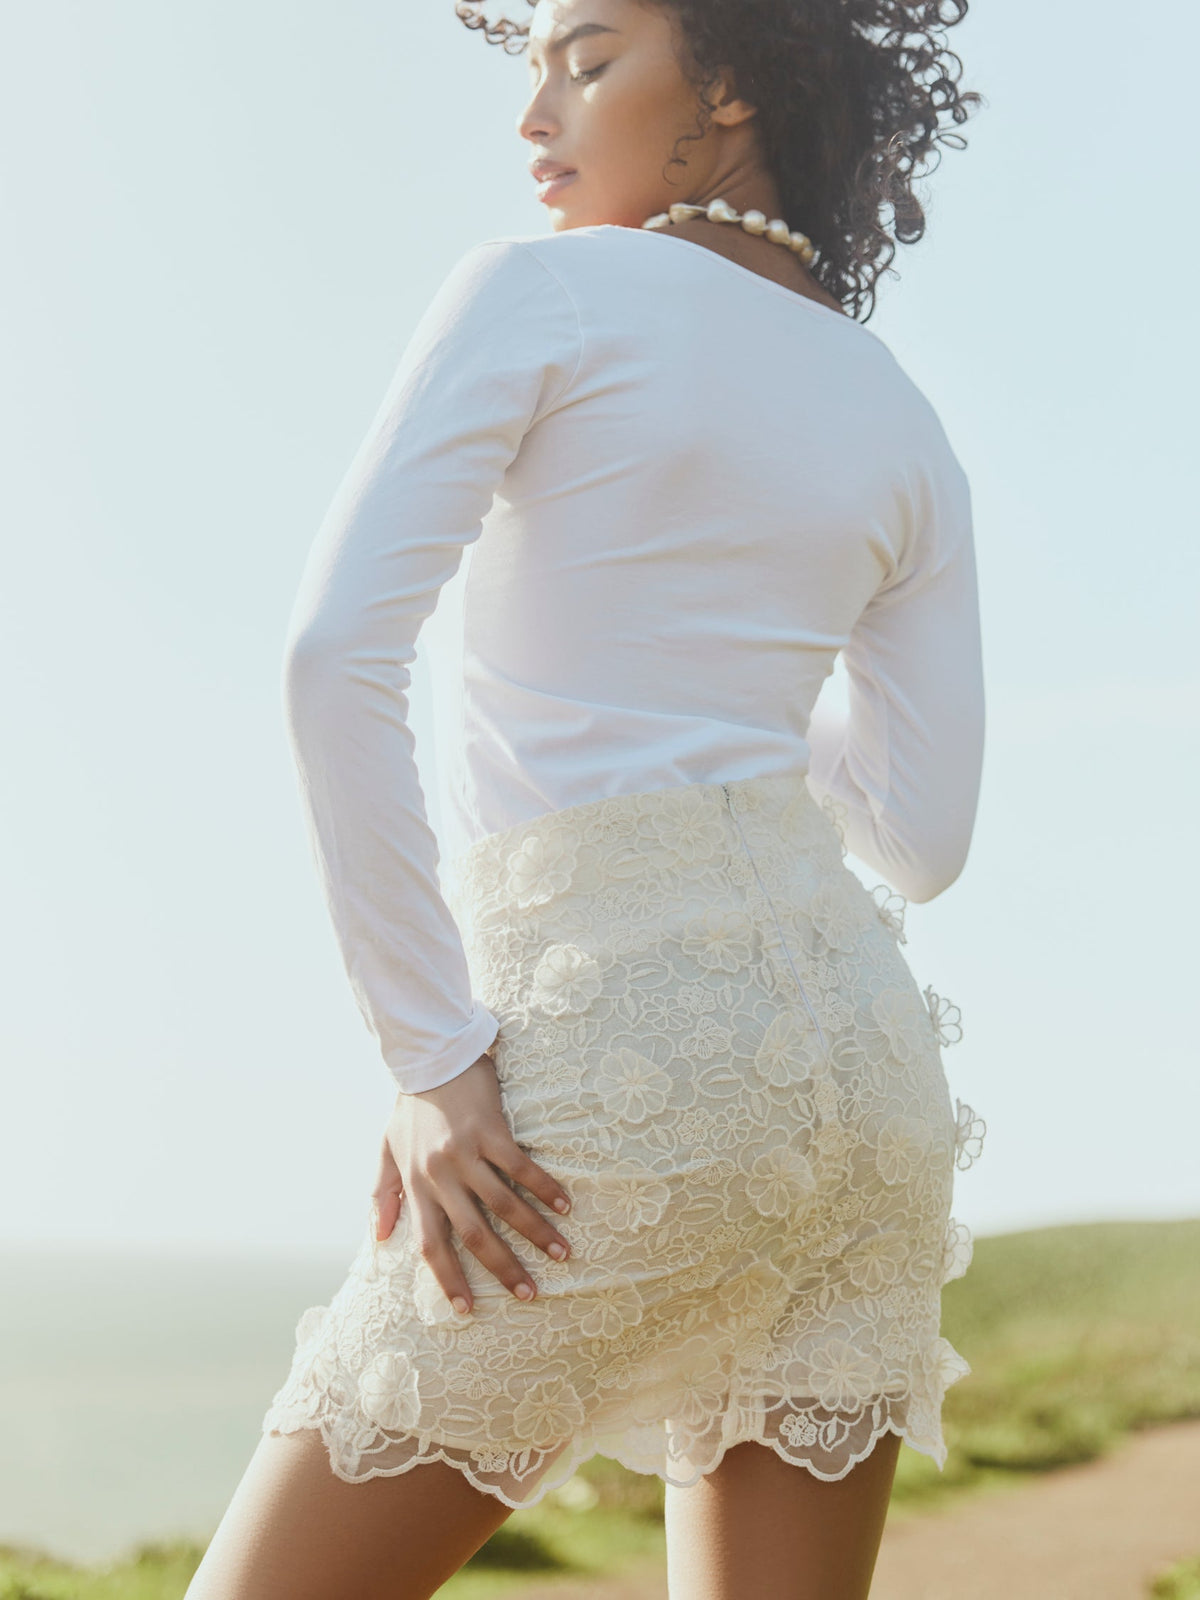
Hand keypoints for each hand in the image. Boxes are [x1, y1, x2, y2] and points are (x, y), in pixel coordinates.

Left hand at [370, 1052, 571, 1314]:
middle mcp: (440, 1175)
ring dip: (535, 1233)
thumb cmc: (410, 1106)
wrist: (430, 1057)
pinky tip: (566, 1206)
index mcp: (415, 1185)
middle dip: (504, 1268)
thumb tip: (380, 1237)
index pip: (431, 1245)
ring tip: (561, 1255)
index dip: (449, 1279)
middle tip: (530, 1294)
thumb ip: (383, 1194)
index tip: (468, 1310)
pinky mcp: (490, 1131)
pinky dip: (545, 1188)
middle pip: (474, 1234)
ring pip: (504, 1205)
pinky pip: (521, 1168)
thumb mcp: (386, 1150)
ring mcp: (466, 1153)